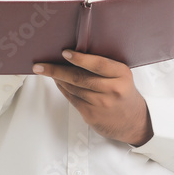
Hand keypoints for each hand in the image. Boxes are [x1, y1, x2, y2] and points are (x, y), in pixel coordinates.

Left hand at [32, 49, 152, 146]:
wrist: (133, 121)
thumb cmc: (123, 92)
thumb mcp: (121, 76)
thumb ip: (103, 66)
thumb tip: (71, 54)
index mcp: (122, 74)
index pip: (99, 64)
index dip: (80, 59)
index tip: (64, 52)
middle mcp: (113, 89)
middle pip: (80, 78)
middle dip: (57, 70)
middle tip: (40, 65)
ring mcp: (102, 104)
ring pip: (73, 89)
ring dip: (57, 79)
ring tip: (46, 71)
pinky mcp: (92, 116)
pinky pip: (72, 99)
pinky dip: (63, 89)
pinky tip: (58, 83)